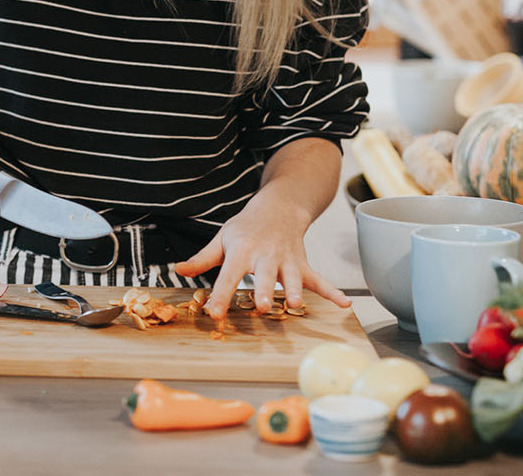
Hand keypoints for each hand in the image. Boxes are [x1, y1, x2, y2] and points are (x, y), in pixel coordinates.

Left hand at [172, 193, 349, 320]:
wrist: (277, 207)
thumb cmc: (246, 228)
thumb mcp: (221, 239)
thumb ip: (202, 258)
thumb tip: (179, 270)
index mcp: (241, 252)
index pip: (228, 276)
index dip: (220, 295)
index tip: (215, 314)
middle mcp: (265, 256)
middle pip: (264, 276)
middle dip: (264, 291)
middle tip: (262, 307)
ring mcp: (286, 260)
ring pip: (292, 277)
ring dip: (295, 291)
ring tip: (296, 305)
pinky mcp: (303, 264)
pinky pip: (319, 279)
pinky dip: (332, 292)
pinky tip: (344, 305)